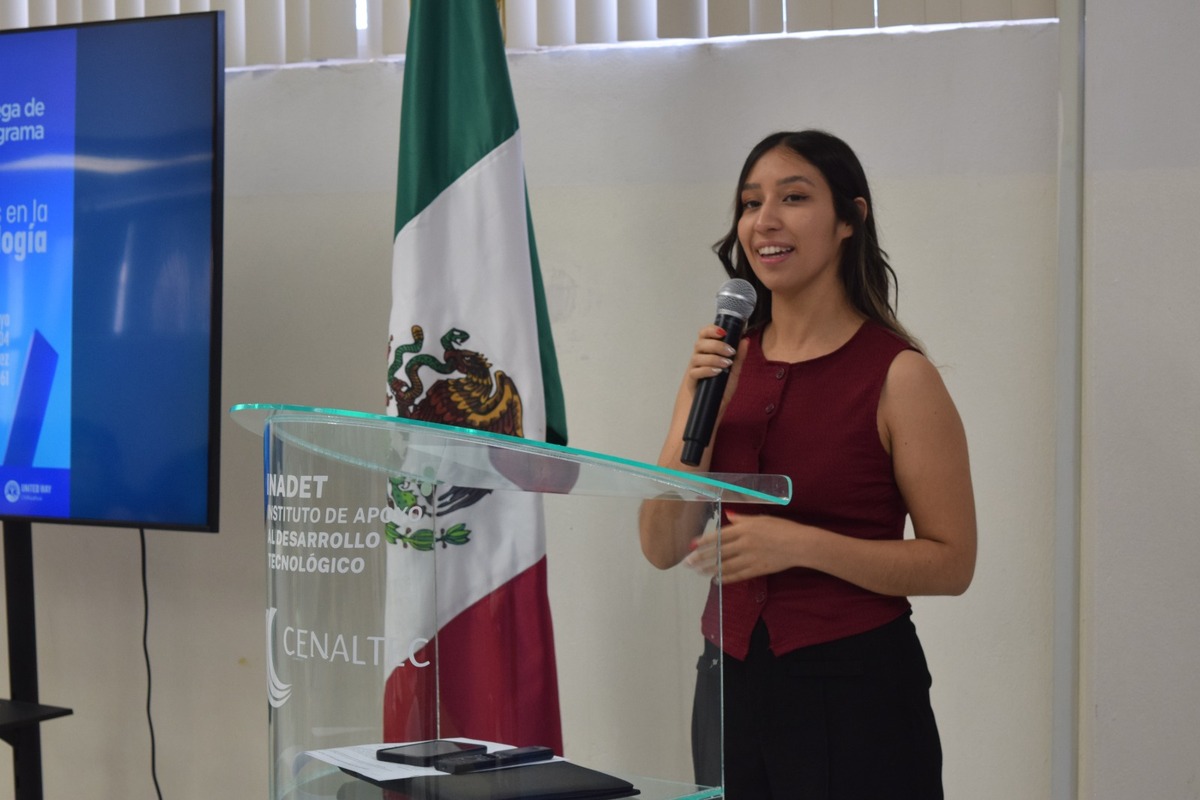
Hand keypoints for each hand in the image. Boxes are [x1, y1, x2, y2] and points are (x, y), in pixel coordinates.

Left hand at [683, 510, 801, 583]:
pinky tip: (717, 580)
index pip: (719, 536)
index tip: (692, 545)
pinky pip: (738, 575)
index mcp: (744, 529)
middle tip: (689, 563)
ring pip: (725, 565)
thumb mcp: (761, 519)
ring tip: (700, 572)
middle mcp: (744, 543)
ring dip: (710, 569)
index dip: (704, 541)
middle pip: (718, 552)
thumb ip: (742, 519)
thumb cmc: (782, 528)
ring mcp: (750, 557)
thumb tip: (728, 514)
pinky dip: (726, 578)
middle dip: (702, 558)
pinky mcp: (757, 569)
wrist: (799, 544)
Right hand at [685, 324, 745, 392]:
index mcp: (707, 353)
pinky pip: (694, 372)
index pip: (704, 335)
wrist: (712, 410)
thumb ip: (739, 357)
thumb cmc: (720, 391)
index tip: (723, 332)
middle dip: (716, 345)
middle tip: (730, 351)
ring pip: (697, 357)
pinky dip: (706, 370)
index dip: (711, 330)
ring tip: (726, 364)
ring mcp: (694, 370)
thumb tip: (745, 340)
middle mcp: (699, 359)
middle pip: (700, 344)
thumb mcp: (733, 372)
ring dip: (713, 358)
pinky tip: (717, 372)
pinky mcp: (691, 382)